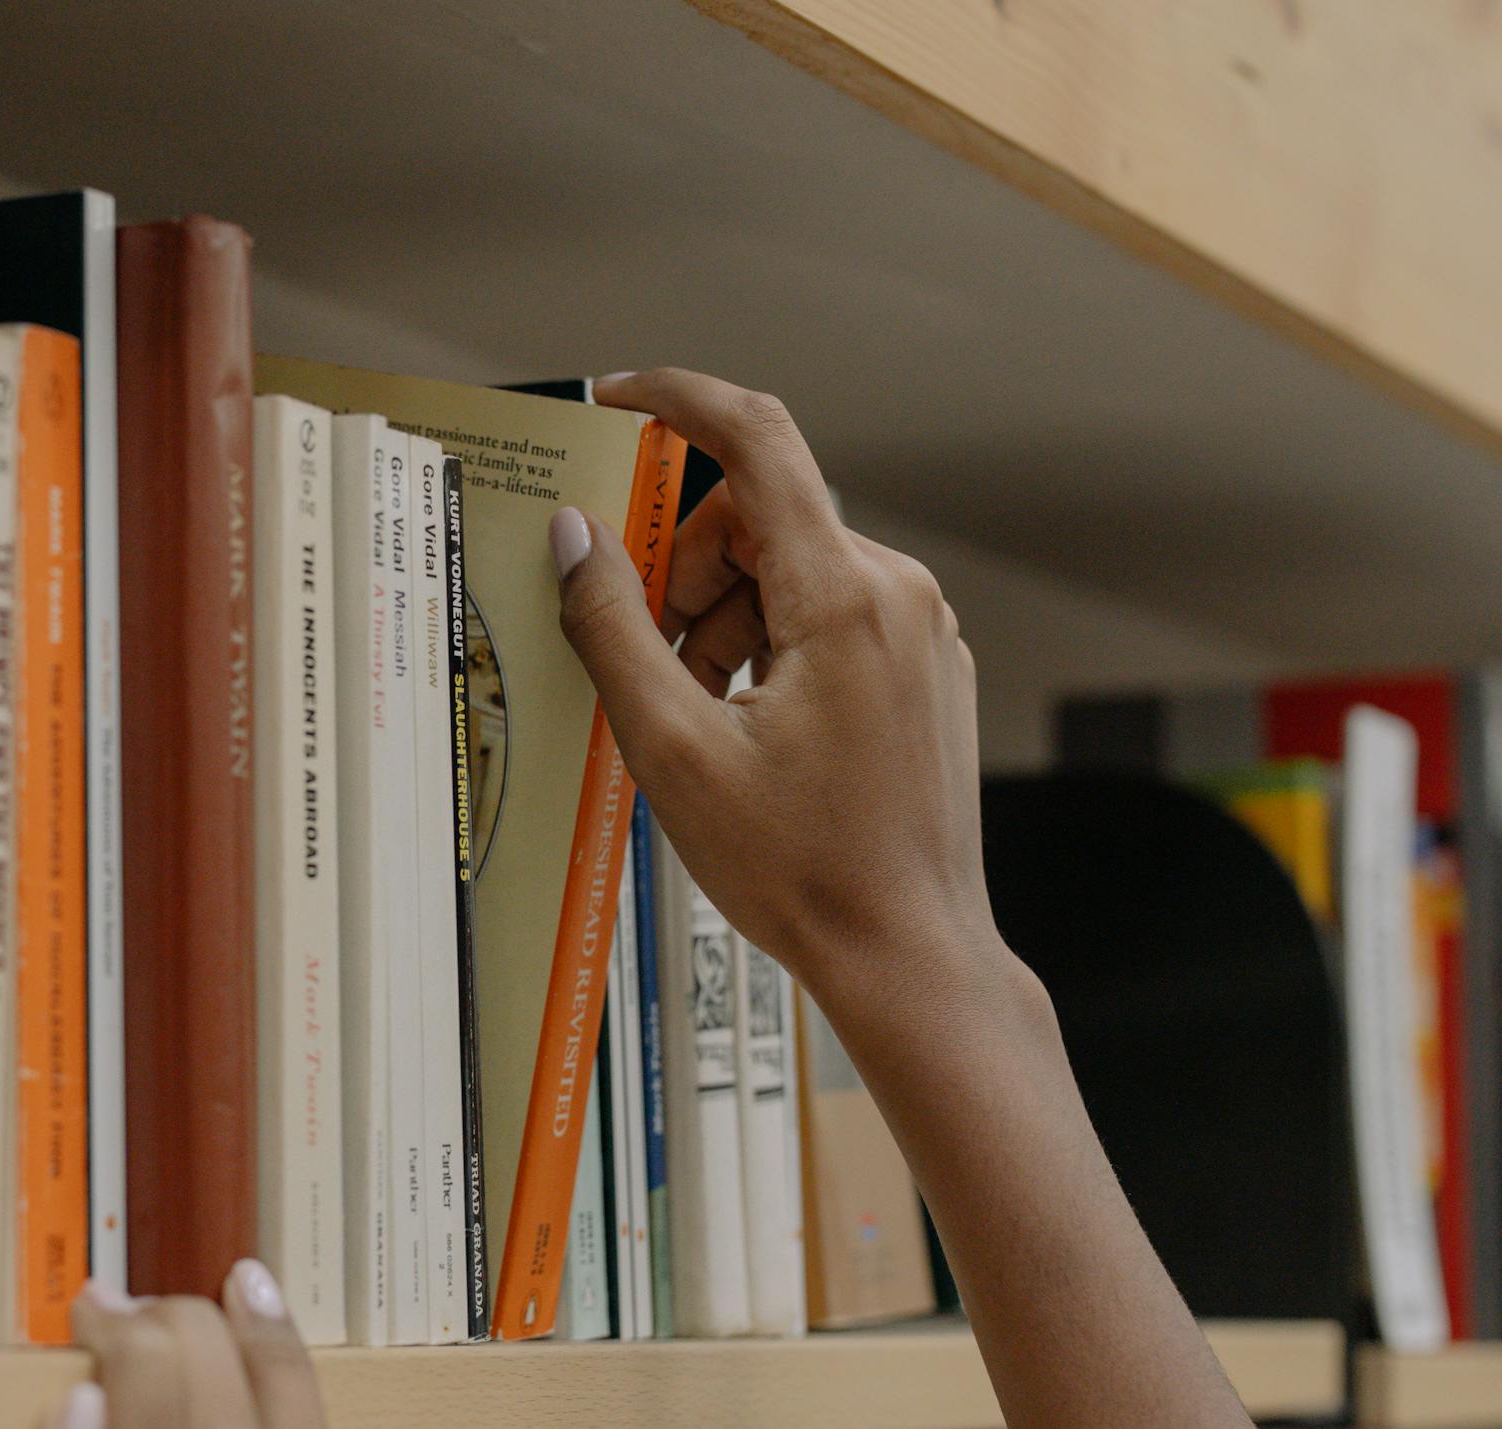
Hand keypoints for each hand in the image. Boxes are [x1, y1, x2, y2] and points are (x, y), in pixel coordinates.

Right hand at [554, 369, 1013, 1023]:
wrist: (910, 954)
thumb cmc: (801, 869)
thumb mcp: (673, 750)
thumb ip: (612, 628)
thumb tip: (574, 535)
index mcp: (845, 596)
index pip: (758, 439)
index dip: (679, 401)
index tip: (617, 401)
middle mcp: (898, 593)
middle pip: (763, 521)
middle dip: (687, 572)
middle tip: (646, 662)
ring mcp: (922, 633)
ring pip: (793, 574)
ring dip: (725, 622)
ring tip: (697, 721)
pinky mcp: (927, 672)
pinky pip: (832, 619)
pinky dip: (771, 650)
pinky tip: (746, 732)